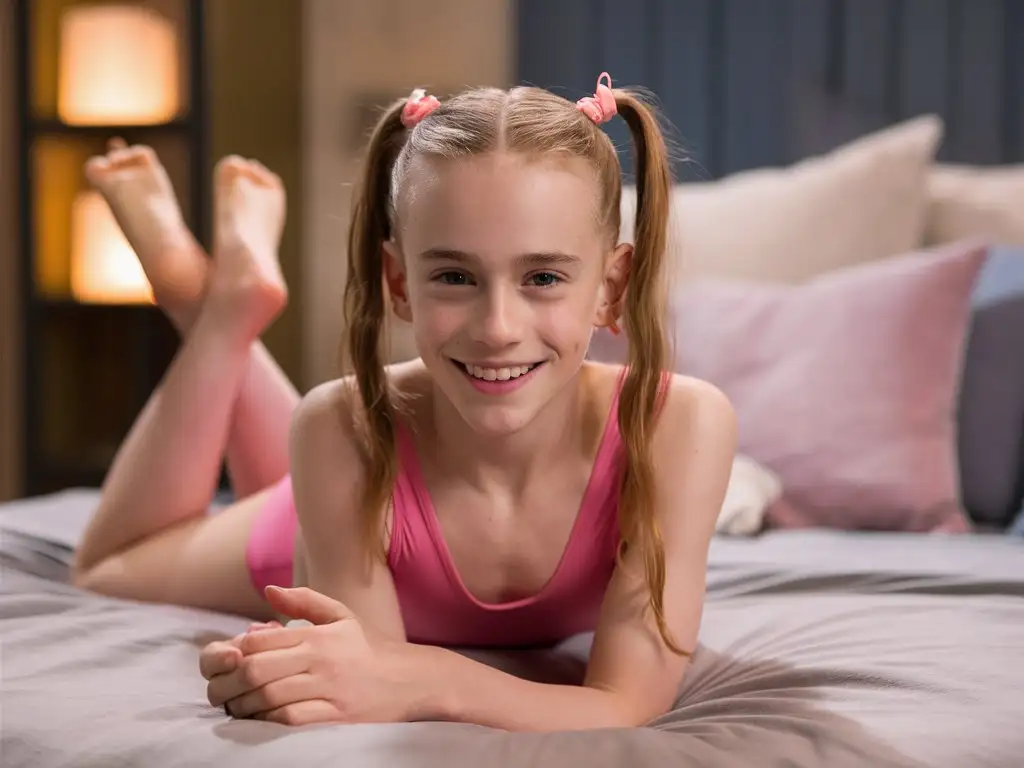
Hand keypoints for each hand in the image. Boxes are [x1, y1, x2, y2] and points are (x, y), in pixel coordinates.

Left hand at [204, 586, 408, 725]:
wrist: (408, 680)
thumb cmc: (368, 648)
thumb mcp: (341, 615)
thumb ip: (304, 601)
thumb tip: (269, 590)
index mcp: (317, 635)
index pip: (259, 640)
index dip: (234, 652)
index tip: (228, 663)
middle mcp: (320, 659)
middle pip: (257, 670)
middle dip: (228, 683)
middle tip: (218, 691)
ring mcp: (328, 688)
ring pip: (268, 697)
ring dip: (243, 705)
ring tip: (235, 707)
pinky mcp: (336, 715)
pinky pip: (291, 719)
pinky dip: (267, 722)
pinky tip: (260, 720)